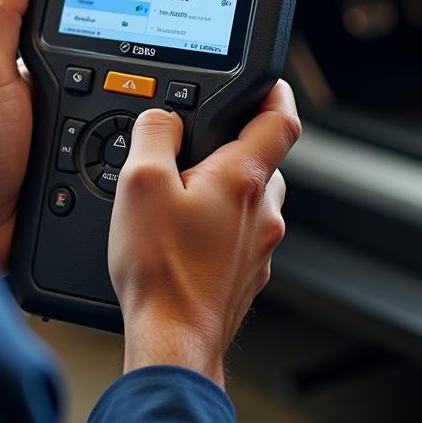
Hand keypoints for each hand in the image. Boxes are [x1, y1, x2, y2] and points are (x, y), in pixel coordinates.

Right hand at [108, 81, 298, 386]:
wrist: (172, 341)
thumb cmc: (161, 270)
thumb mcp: (139, 182)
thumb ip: (154, 133)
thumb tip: (162, 117)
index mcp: (244, 179)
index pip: (281, 118)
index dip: (275, 92)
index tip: (266, 81)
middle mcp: (262, 211)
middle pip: (262, 159)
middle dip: (232, 146)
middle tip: (194, 146)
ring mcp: (258, 247)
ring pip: (251, 199)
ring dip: (225, 188)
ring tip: (180, 195)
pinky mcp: (245, 275)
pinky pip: (239, 234)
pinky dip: (219, 225)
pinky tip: (182, 237)